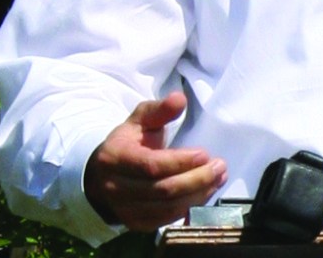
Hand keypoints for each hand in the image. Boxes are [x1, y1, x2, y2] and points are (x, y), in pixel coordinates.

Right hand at [83, 91, 227, 230]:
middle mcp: (115, 188)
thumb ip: (160, 110)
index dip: (180, 162)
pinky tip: (205, 193)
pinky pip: (164, 220)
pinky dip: (187, 209)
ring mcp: (123, 210)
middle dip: (196, 180)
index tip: (205, 154)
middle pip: (162, 190)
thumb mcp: (140, 119)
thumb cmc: (128, 141)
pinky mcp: (134, 224)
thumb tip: (180, 99)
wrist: (102, 175)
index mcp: (115, 158)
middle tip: (220, 167)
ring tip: (218, 179)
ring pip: (165, 209)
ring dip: (197, 195)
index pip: (151, 166)